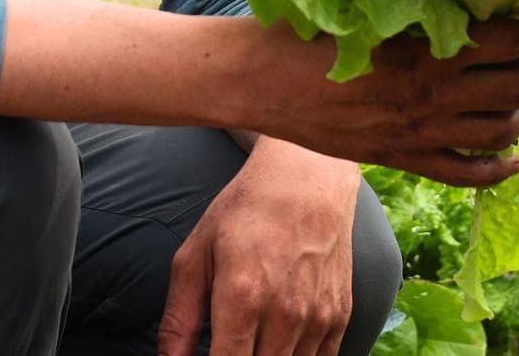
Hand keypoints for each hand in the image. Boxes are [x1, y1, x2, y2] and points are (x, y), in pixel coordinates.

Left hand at [157, 137, 358, 355]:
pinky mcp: (340, 319)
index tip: (209, 354)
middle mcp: (284, 316)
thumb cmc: (246, 212)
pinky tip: (277, 342)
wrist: (307, 179)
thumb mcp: (197, 253)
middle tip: (227, 344)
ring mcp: (317, 319)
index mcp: (242, 298)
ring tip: (252, 339)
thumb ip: (179, 318)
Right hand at [245, 18, 518, 187]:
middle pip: (515, 88)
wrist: (258, 80)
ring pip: (499, 132)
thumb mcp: (358, 1)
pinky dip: (497, 169)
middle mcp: (432, 96)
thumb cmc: (301, 29)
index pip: (505, 41)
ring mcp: (419, 133)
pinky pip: (465, 173)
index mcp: (423, 50)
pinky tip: (511, 160)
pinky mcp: (401, 159)